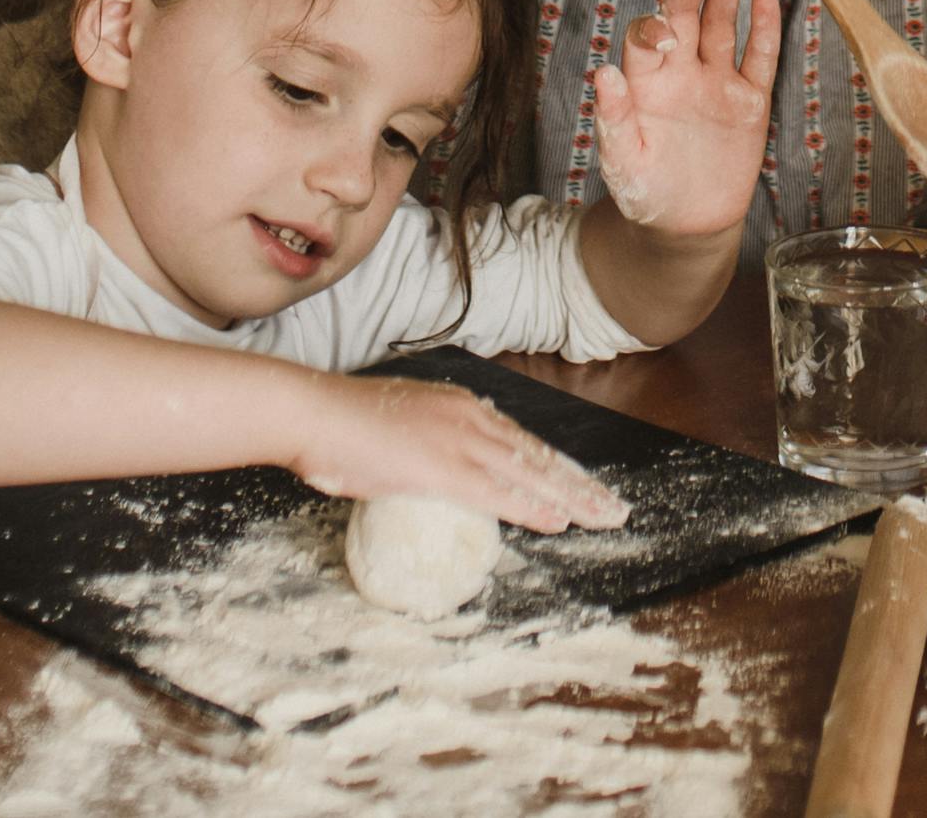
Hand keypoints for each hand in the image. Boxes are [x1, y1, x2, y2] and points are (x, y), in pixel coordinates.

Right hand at [286, 375, 626, 533]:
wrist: (313, 414)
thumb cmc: (339, 425)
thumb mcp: (393, 427)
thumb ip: (415, 446)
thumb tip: (418, 469)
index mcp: (460, 406)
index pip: (521, 440)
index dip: (554, 465)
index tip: (580, 483)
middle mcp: (470, 418)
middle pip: (538, 456)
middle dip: (578, 483)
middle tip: (612, 506)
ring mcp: (460, 442)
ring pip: (531, 474)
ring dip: (572, 498)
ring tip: (603, 516)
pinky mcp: (446, 468)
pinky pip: (500, 493)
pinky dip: (533, 507)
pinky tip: (558, 520)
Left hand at [591, 0, 781, 237]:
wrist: (687, 224)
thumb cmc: (646, 192)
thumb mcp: (624, 161)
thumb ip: (615, 118)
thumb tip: (602, 73)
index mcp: (644, 83)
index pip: (645, 40)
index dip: (652, 30)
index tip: (661, 34)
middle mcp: (680, 73)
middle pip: (684, 19)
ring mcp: (716, 82)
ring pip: (722, 28)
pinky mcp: (749, 100)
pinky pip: (759, 59)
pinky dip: (764, 29)